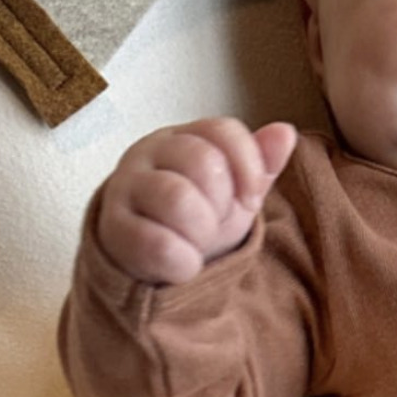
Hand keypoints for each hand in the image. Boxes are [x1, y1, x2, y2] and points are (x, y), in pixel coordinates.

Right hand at [96, 117, 297, 284]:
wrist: (151, 261)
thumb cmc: (198, 216)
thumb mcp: (235, 190)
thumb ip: (260, 162)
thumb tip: (285, 133)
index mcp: (182, 136)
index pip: (224, 130)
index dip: (249, 167)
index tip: (252, 200)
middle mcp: (147, 152)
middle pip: (203, 161)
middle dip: (222, 202)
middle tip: (214, 222)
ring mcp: (125, 187)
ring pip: (178, 198)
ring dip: (201, 231)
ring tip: (197, 242)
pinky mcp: (111, 228)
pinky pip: (157, 242)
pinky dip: (183, 261)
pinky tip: (184, 265)